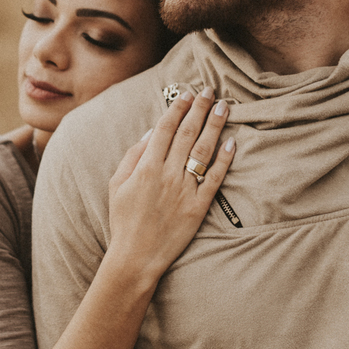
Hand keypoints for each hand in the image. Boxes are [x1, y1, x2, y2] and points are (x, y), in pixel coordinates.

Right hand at [106, 87, 235, 280]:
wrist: (136, 257)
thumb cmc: (123, 220)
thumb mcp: (116, 184)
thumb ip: (133, 156)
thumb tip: (152, 133)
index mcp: (146, 167)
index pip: (166, 129)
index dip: (177, 109)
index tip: (187, 93)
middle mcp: (167, 174)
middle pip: (187, 134)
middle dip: (199, 109)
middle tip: (209, 91)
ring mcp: (185, 190)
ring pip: (203, 151)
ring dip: (214, 126)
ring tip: (224, 107)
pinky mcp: (198, 207)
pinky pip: (214, 180)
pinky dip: (224, 161)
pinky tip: (231, 143)